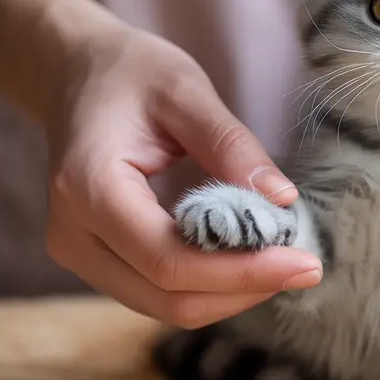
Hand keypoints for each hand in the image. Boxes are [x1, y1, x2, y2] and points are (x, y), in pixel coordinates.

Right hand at [43, 26, 321, 327]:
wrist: (75, 73)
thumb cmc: (129, 73)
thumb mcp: (185, 90)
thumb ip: (232, 145)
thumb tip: (283, 200)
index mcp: (88, 187)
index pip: (168, 260)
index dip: (241, 272)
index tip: (304, 262)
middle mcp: (72, 233)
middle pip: (167, 296)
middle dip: (243, 289)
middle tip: (307, 265)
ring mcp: (78, 252)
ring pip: (163, 306)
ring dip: (229, 293)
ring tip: (283, 260)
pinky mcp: (94, 259)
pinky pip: (156, 292)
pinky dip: (208, 285)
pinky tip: (249, 258)